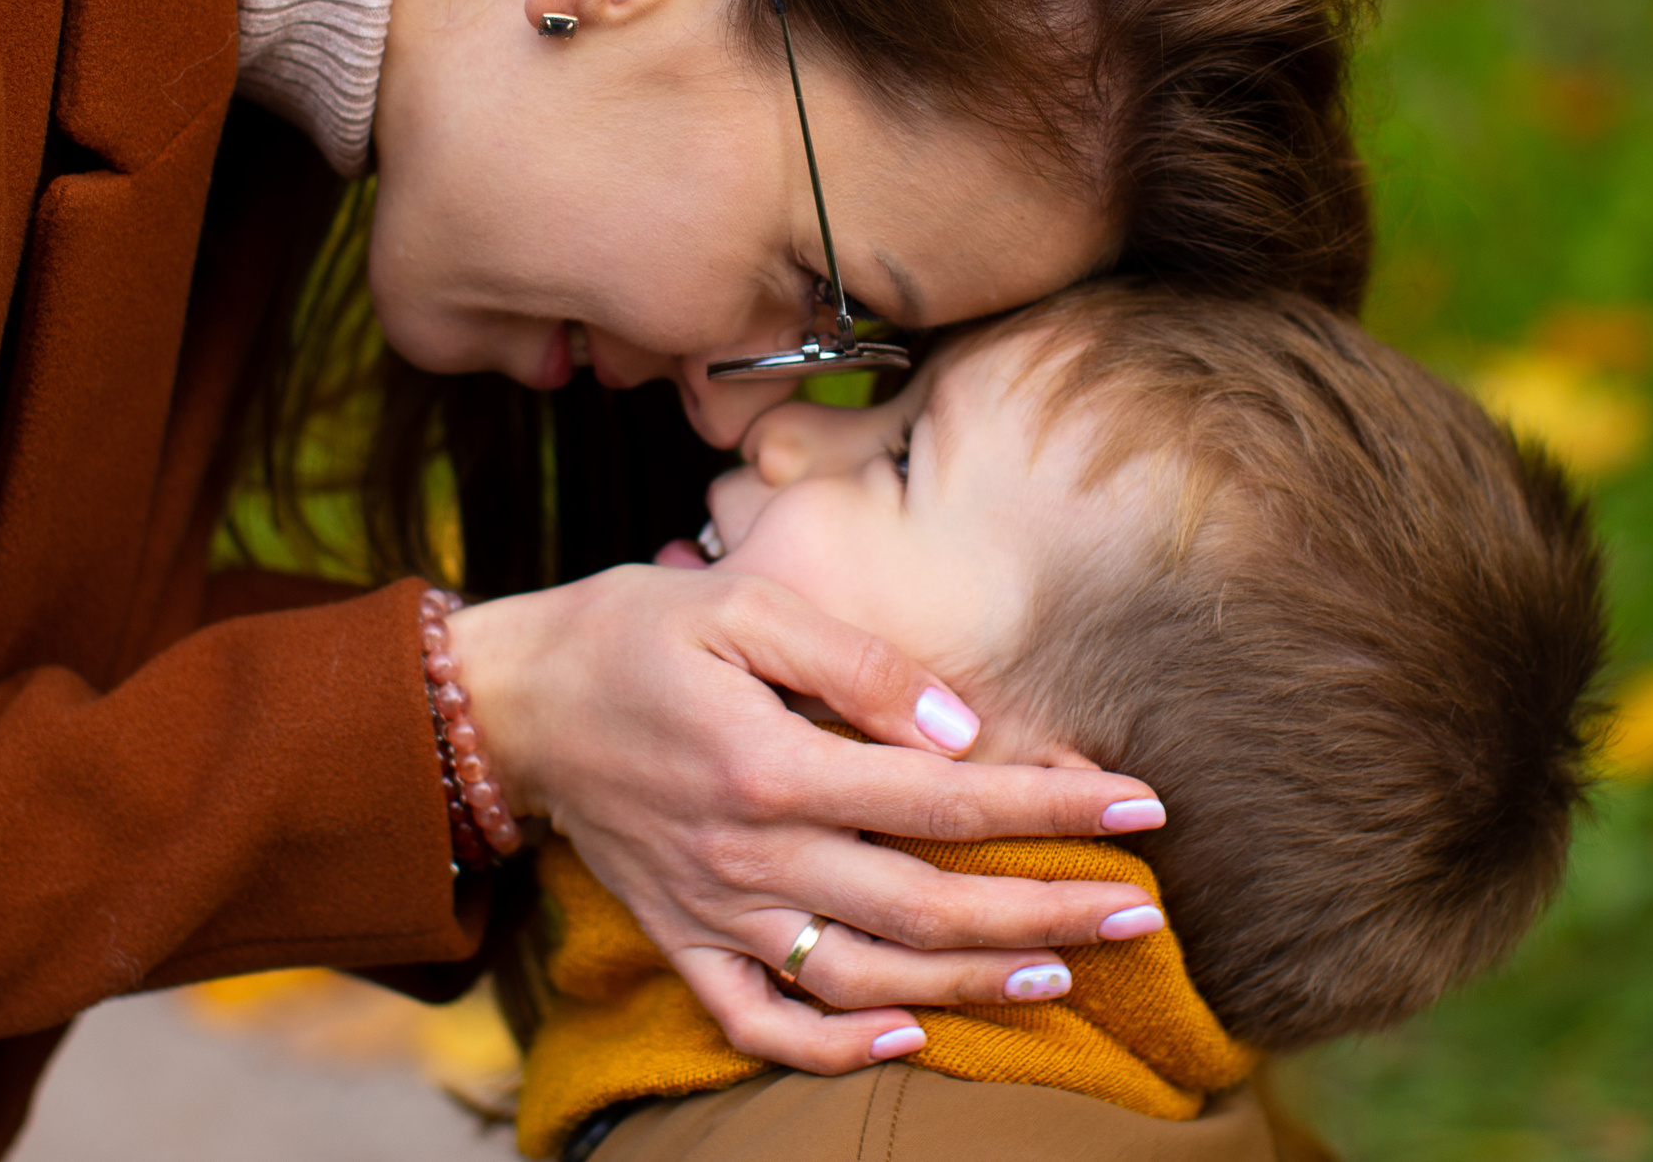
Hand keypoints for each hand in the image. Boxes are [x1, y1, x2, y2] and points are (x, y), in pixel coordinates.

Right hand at [447, 566, 1168, 1074]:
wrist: (510, 702)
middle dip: (1046, 911)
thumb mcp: (740, 604)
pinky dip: (835, 1049)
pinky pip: (760, 1020)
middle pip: (927, 904)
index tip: (1142, 806)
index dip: (1053, 807)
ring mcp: (714, 909)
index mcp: (771, 763)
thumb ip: (854, 662)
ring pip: (863, 976)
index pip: (946, 800)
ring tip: (1059, 973)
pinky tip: (909, 1043)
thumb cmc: (631, 632)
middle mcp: (750, 853)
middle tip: (1142, 912)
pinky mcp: (681, 939)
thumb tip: (959, 728)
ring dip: (969, 985)